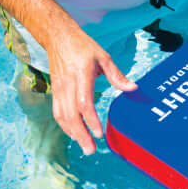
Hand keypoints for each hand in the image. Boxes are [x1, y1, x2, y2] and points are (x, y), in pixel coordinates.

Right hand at [47, 26, 135, 155]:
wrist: (58, 37)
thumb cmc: (83, 47)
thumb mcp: (103, 57)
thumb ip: (117, 75)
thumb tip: (133, 88)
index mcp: (81, 74)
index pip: (84, 102)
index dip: (91, 119)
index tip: (99, 133)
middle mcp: (68, 84)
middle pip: (71, 115)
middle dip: (81, 134)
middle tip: (91, 150)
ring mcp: (59, 89)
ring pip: (63, 116)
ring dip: (73, 134)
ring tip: (85, 147)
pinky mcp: (54, 91)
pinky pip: (58, 113)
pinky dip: (65, 126)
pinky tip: (74, 134)